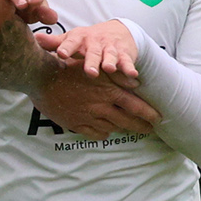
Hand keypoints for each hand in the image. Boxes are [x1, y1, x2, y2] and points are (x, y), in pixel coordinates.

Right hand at [36, 64, 160, 139]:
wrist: (42, 78)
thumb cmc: (69, 68)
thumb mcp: (96, 66)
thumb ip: (117, 75)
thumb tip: (136, 82)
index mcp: (108, 92)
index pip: (135, 106)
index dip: (148, 114)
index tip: (158, 119)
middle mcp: (100, 107)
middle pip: (127, 121)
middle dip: (141, 126)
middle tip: (149, 130)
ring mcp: (88, 117)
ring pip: (111, 127)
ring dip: (122, 128)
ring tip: (128, 128)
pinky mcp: (75, 123)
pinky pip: (94, 133)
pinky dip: (103, 134)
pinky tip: (106, 132)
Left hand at [38, 20, 139, 80]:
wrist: (115, 31)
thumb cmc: (86, 40)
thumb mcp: (70, 39)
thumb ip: (53, 42)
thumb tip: (33, 38)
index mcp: (79, 38)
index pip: (71, 42)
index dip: (66, 47)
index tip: (61, 53)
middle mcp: (95, 42)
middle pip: (93, 52)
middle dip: (91, 61)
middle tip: (89, 72)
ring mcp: (110, 47)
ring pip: (110, 56)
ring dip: (111, 62)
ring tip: (110, 69)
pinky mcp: (125, 53)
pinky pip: (127, 61)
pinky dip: (129, 67)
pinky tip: (132, 75)